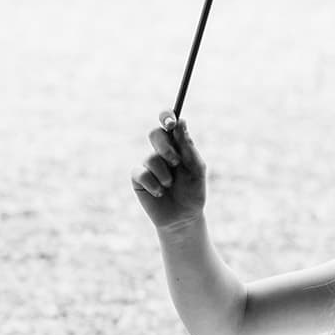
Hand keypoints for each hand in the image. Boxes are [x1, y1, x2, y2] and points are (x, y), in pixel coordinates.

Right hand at [131, 113, 208, 229]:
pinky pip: (141, 173)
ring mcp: (148, 164)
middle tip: (176, 161)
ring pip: (151, 158)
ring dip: (165, 174)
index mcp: (177, 144)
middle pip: (155, 134)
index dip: (166, 117)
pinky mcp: (138, 178)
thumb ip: (188, 147)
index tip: (171, 122)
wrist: (183, 218)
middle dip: (165, 147)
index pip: (168, 122)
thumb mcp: (196, 169)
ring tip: (170, 186)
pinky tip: (160, 193)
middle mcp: (161, 151)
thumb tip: (181, 122)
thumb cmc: (193, 192)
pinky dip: (154, 184)